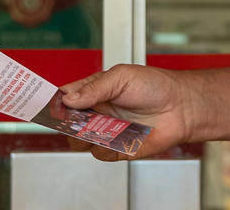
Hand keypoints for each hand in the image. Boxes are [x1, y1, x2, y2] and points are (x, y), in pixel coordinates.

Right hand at [61, 65, 195, 161]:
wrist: (181, 106)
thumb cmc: (156, 86)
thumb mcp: (122, 76)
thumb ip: (94, 87)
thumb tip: (70, 98)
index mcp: (95, 91)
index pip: (66, 97)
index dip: (55, 101)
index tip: (48, 104)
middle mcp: (97, 112)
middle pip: (67, 122)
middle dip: (66, 122)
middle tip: (73, 117)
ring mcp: (106, 131)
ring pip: (79, 141)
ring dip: (85, 135)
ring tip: (98, 126)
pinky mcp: (116, 148)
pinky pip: (99, 153)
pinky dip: (104, 146)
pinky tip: (116, 135)